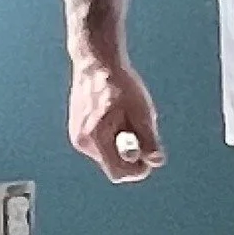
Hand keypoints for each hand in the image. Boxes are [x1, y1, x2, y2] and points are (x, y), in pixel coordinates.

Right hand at [68, 54, 164, 182]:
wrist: (96, 61)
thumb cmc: (119, 84)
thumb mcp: (142, 111)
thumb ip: (149, 140)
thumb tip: (156, 161)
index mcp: (96, 138)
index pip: (119, 173)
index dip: (138, 169)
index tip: (149, 155)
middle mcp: (82, 142)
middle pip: (112, 166)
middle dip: (130, 155)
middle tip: (139, 131)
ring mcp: (77, 137)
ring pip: (106, 155)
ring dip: (120, 145)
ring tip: (126, 118)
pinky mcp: (77, 130)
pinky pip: (99, 145)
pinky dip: (111, 138)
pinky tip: (115, 115)